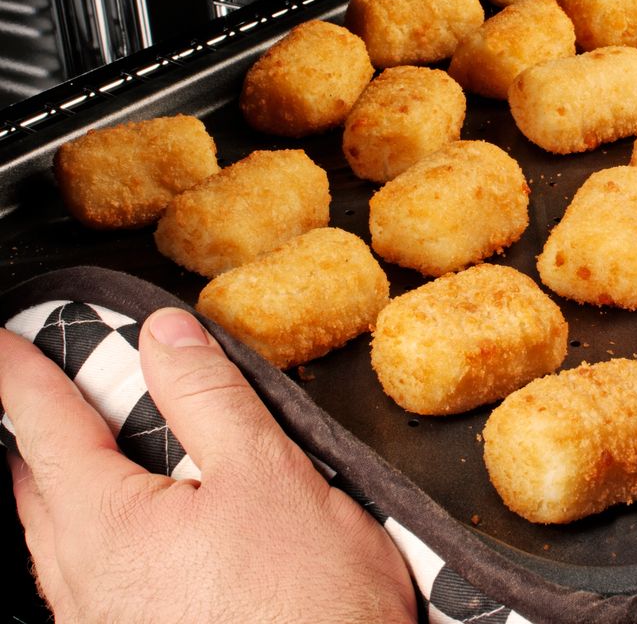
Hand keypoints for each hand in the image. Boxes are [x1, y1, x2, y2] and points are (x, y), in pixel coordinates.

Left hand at [1, 308, 415, 623]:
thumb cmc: (310, 601)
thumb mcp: (266, 471)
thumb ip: (208, 397)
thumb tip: (166, 336)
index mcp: (108, 529)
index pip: (48, 428)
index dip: (23, 375)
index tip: (4, 342)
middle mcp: (87, 585)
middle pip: (36, 487)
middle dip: (33, 431)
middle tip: (40, 386)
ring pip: (55, 538)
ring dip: (59, 482)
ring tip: (80, 447)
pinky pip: (85, 573)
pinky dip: (90, 524)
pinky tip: (131, 525)